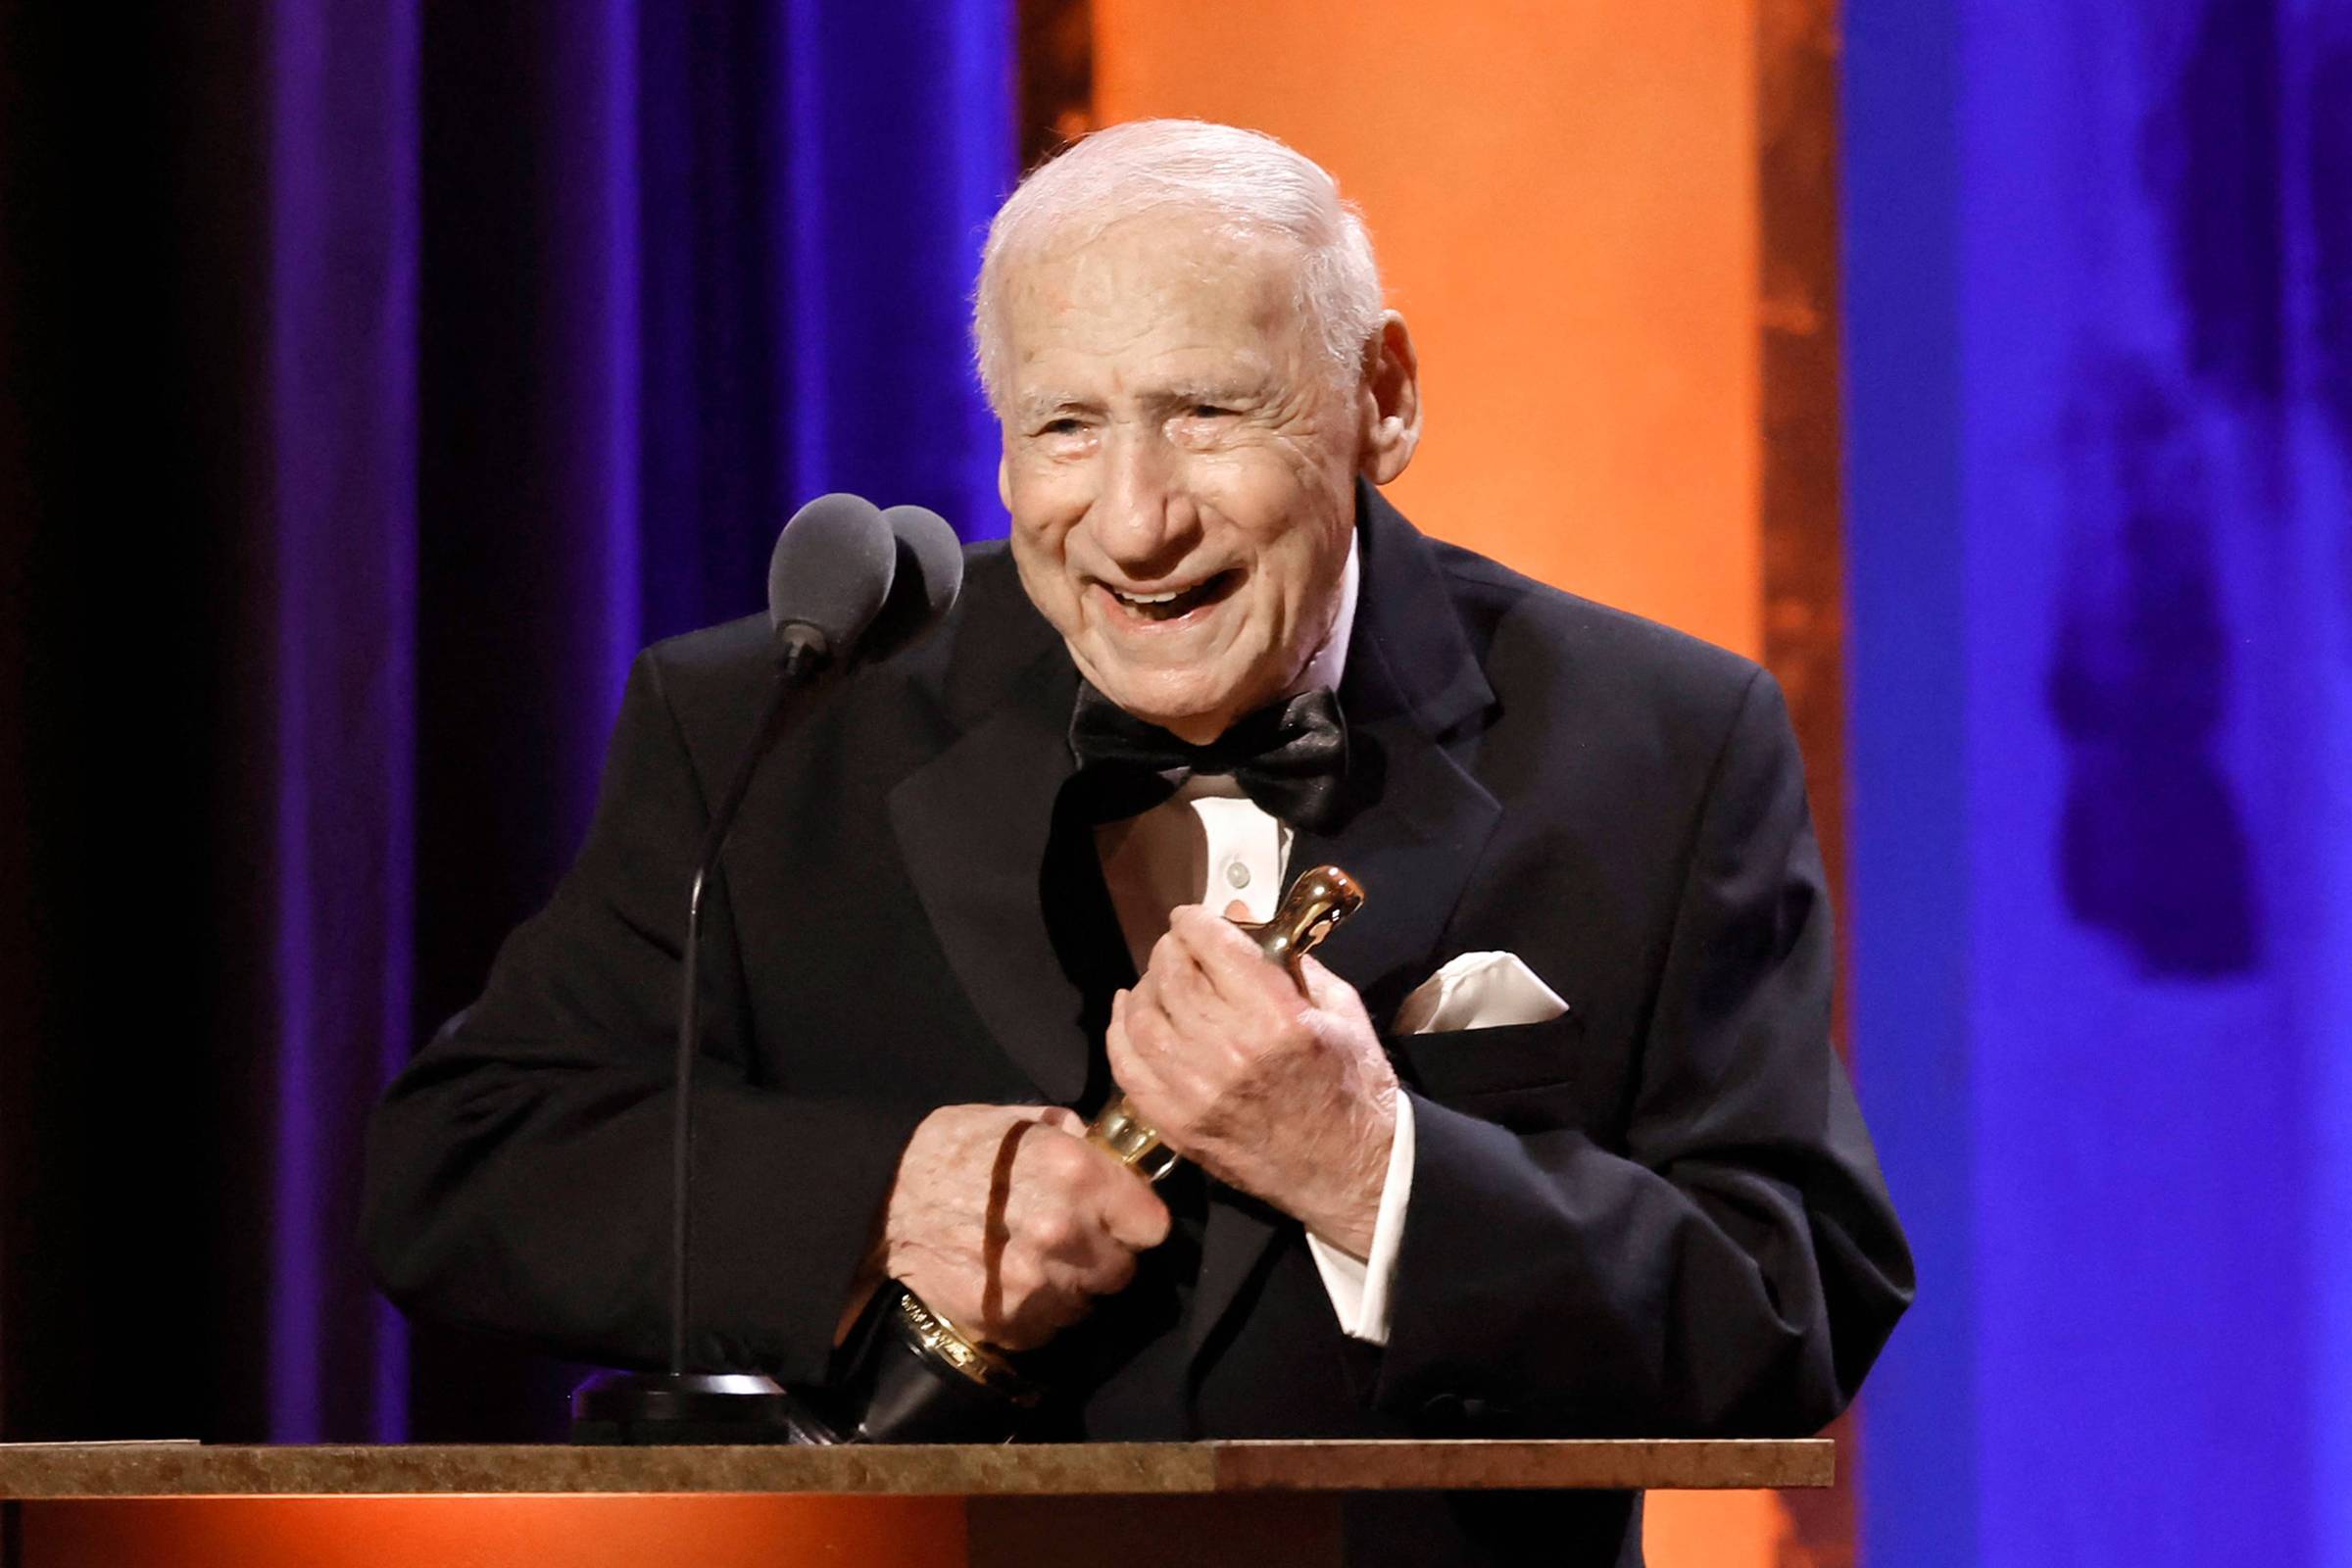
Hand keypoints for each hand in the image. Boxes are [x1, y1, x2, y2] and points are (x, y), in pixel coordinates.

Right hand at [872, 1103, 1170, 1352]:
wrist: (883, 1200)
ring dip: (1071, 1287)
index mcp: (1076, 1175)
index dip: (1135, 1221)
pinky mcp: (1010, 1322)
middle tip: (1072, 1240)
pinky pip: (1049, 1328)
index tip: (1120, 1219)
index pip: (1152, 1224)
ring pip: (1087, 1303)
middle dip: (1104, 1256)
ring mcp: (1037, 1284)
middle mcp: (1064, 1232)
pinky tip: (1012, 1283)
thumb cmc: (952, 1151)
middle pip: (1123, 1269)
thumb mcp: (1016, 1120)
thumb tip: (1104, 1148)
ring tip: (1035, 1261)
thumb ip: (1072, 1135)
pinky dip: (1038, 1313)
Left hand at [1107, 904, 1397, 1255]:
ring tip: (1162, 983)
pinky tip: (1131, 1015)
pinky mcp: (1176, 1124)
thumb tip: (1240, 919)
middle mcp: (1229, 1051)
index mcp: (1276, 1018)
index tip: (1192, 919)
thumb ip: (1288, 960)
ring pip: (1141, 1016)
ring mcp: (1196, 1092)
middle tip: (1181, 949)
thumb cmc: (1352, 1086)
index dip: (1194, 921)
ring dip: (1146, 987)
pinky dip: (1121, 1032)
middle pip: (1171, 974)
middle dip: (1171, 950)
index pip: (1211, 944)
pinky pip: (1127, 1066)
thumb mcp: (1340, 1009)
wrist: (1349, 1172)